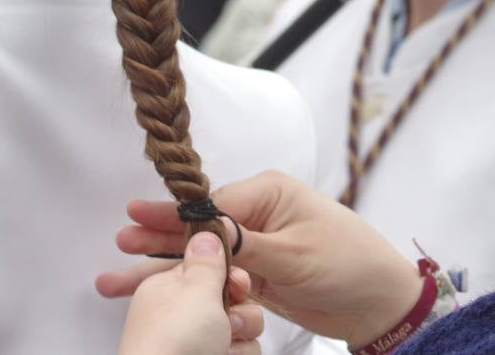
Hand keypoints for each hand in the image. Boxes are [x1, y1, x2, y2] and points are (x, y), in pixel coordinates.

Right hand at [97, 171, 423, 347]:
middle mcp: (257, 213)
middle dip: (157, 238)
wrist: (378, 302)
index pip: (210, 203)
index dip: (172, 215)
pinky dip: (185, 286)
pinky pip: (213, 277)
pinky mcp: (254, 275)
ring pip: (199, 256)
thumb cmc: (347, 264)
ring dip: (162, 268)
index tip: (134, 219)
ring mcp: (254, 245)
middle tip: (118, 246)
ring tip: (115, 278)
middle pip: (197, 227)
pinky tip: (154, 293)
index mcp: (268, 193)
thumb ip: (244, 245)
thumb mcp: (293, 254)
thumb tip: (201, 231)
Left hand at [117, 232, 263, 354]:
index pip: (210, 268)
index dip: (229, 274)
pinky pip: (244, 350)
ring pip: (243, 326)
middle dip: (239, 309)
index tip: (236, 282)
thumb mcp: (193, 290)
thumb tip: (207, 233)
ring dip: (240, 335)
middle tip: (227, 319)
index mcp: (170, 288)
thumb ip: (208, 260)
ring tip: (222, 347)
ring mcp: (198, 343)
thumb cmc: (170, 347)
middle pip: (233, 297)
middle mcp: (183, 316)